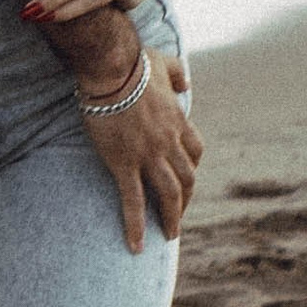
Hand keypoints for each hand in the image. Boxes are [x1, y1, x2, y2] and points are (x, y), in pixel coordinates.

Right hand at [79, 54, 200, 251]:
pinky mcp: (125, 163)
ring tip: (169, 235)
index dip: (191, 168)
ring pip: (169, 194)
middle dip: (185, 200)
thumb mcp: (163, 62)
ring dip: (171, 217)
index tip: (185, 178)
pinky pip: (134, 200)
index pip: (194, 152)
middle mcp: (169, 142)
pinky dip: (137, 225)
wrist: (112, 67)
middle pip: (187, 179)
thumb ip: (177, 73)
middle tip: (178, 214)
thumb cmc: (134, 62)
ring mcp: (149, 155)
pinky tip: (136, 245)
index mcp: (178, 121)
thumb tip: (185, 81)